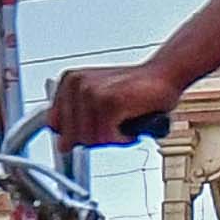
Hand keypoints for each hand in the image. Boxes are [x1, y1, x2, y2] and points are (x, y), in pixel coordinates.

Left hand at [43, 59, 173, 154]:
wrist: (164, 75)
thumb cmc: (135, 90)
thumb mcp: (96, 99)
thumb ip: (76, 117)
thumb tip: (62, 144)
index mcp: (69, 81)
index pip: (55, 124)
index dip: (73, 136)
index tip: (85, 137)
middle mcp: (76, 83)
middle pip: (72, 137)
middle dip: (96, 139)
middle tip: (114, 128)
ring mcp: (91, 91)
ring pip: (90, 140)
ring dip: (112, 139)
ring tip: (123, 124)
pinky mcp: (108, 102)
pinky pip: (107, 138)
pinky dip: (122, 139)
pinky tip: (129, 126)